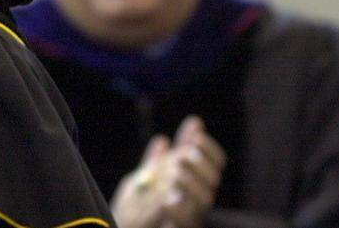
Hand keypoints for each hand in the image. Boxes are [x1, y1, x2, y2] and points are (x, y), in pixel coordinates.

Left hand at [111, 116, 225, 227]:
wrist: (123, 224)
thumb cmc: (140, 198)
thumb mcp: (154, 169)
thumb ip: (172, 151)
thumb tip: (195, 122)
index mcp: (194, 181)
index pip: (215, 163)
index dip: (209, 148)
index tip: (196, 135)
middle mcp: (196, 198)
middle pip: (211, 181)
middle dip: (199, 165)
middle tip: (184, 155)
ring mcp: (188, 214)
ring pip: (202, 200)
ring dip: (190, 184)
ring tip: (175, 174)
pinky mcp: (179, 226)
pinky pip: (186, 222)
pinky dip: (178, 210)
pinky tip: (168, 199)